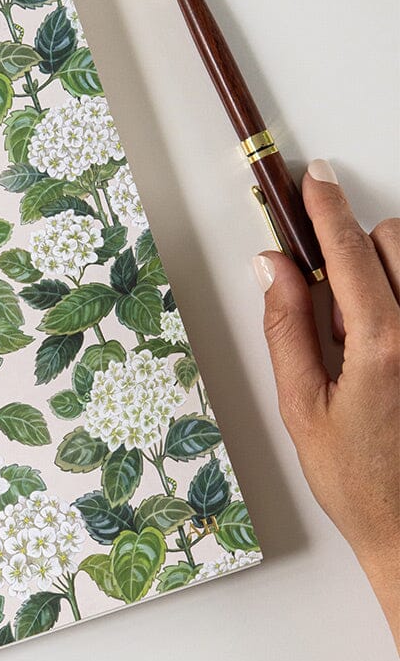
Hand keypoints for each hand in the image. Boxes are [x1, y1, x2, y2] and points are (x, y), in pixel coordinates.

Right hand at [254, 158, 399, 646]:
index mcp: (385, 348)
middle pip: (395, 242)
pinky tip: (385, 355)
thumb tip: (273, 268)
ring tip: (362, 340)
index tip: (313, 178)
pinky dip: (397, 308)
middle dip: (357, 252)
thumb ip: (286, 328)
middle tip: (330, 305)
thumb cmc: (359, 483)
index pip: (350, 253)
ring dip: (384, 277)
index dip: (326, 209)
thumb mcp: (302, 408)